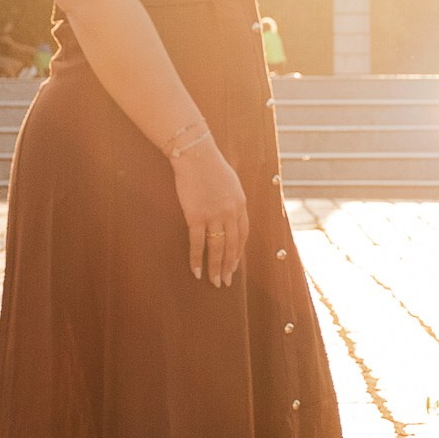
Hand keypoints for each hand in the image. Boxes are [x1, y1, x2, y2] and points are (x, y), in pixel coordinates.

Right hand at [173, 135, 249, 287]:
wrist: (195, 155)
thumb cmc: (211, 166)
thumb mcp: (231, 183)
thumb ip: (233, 201)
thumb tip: (231, 215)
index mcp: (240, 205)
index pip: (243, 235)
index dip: (238, 252)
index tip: (235, 265)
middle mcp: (230, 213)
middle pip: (232, 246)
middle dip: (229, 266)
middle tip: (225, 282)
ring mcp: (214, 215)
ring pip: (217, 248)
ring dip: (215, 268)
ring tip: (214, 282)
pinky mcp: (196, 216)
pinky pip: (197, 243)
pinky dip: (196, 259)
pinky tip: (196, 271)